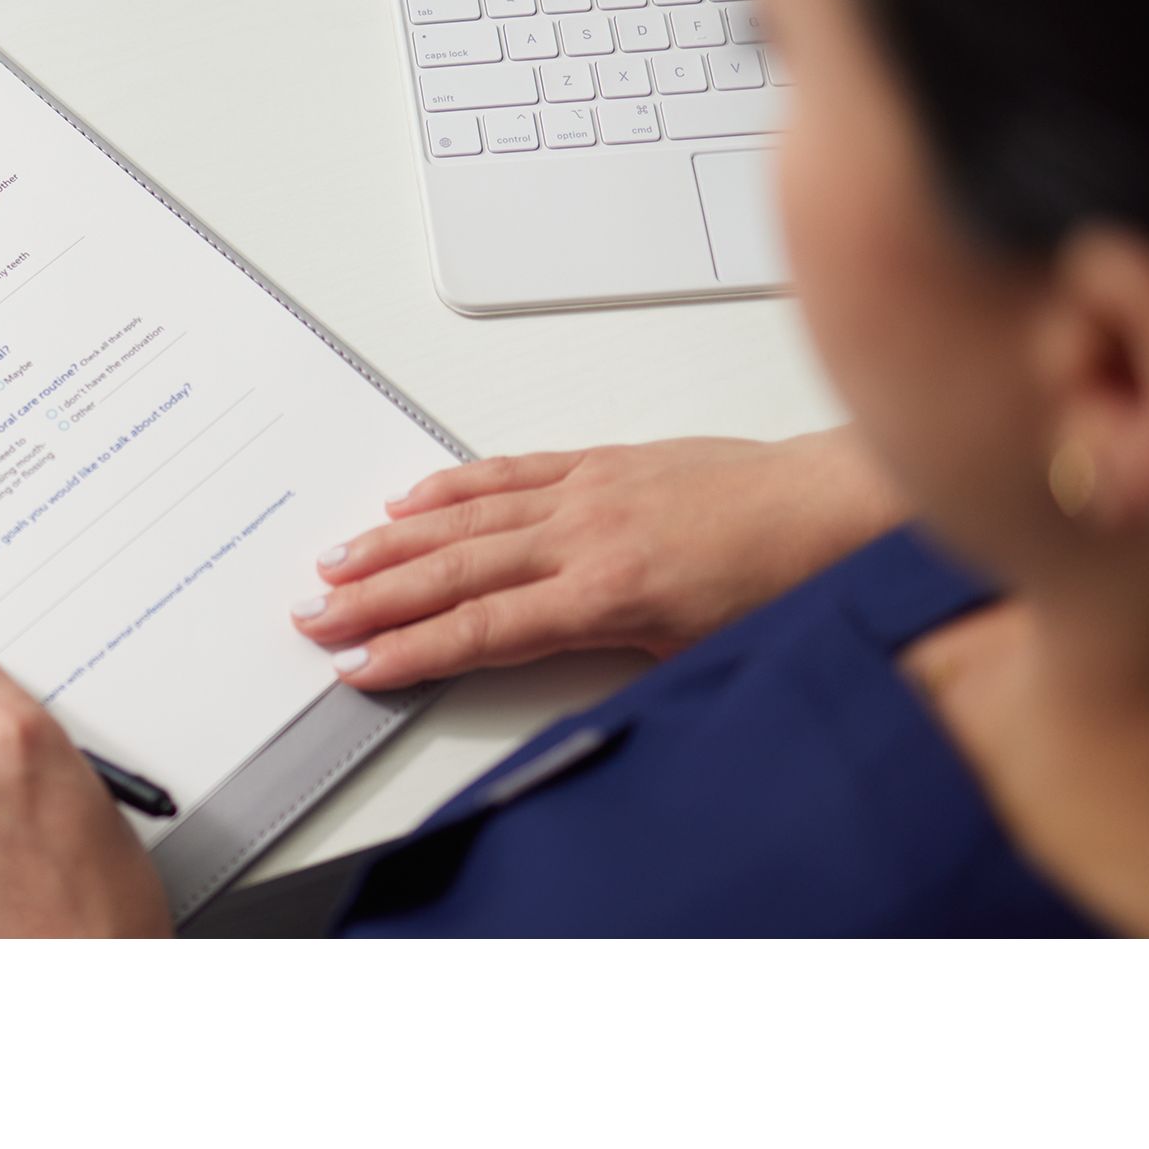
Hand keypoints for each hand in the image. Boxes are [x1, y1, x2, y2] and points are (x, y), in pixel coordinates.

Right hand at [294, 428, 898, 690]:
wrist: (834, 508)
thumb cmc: (785, 581)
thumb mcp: (697, 651)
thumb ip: (613, 660)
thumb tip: (548, 684)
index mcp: (607, 592)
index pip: (483, 628)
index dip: (411, 650)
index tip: (357, 665)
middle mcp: (584, 535)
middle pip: (456, 571)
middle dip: (376, 597)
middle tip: (314, 615)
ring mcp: (589, 491)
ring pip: (468, 518)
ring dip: (395, 542)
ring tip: (337, 561)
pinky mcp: (603, 463)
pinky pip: (510, 473)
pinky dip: (454, 486)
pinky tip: (412, 502)